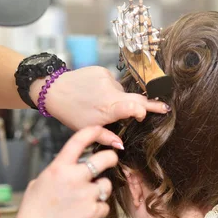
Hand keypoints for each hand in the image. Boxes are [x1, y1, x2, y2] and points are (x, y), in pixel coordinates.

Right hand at [8, 126, 117, 217]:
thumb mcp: (40, 181)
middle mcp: (74, 178)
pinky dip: (98, 209)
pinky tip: (85, 213)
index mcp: (59, 167)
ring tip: (87, 198)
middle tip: (109, 161)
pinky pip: (104, 205)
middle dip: (111, 158)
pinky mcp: (93, 212)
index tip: (102, 131)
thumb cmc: (34, 210)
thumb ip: (58, 171)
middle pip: (105, 158)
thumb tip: (70, 166)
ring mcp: (86, 195)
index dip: (95, 131)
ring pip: (106, 184)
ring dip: (101, 189)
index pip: (79, 140)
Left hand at [31, 66, 170, 148]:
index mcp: (107, 109)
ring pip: (121, 91)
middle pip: (136, 98)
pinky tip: (97, 93)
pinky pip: (112, 83)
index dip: (147, 109)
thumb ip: (106, 136)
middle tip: (163, 106)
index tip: (161, 110)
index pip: (133, 107)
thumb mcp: (87, 128)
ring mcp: (106, 79)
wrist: (54, 90)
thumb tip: (121, 146)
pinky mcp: (102, 70)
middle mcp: (109, 92)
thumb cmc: (71, 113)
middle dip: (150, 103)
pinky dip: (109, 89)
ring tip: (101, 104)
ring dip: (118, 98)